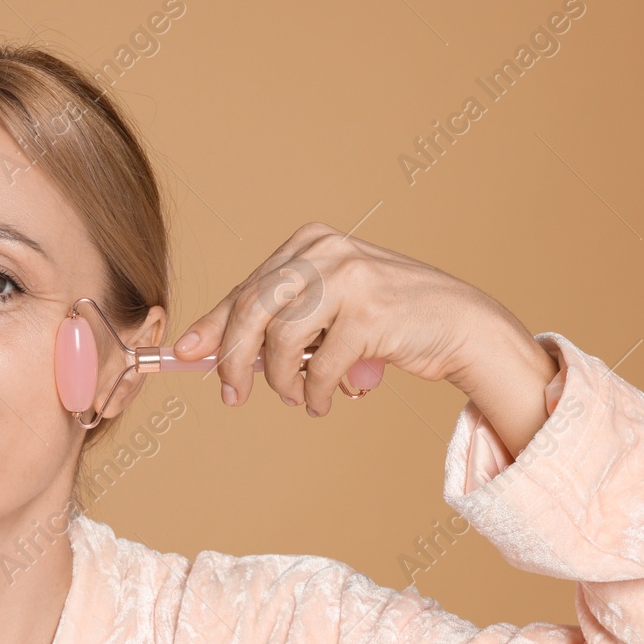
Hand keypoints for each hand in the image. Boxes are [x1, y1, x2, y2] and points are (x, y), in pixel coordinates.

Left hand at [175, 223, 557, 449]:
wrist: (459, 325)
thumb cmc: (386, 319)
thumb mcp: (328, 307)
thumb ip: (280, 320)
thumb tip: (211, 351)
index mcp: (308, 242)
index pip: (246, 288)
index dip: (212, 325)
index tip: (185, 353)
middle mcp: (324, 251)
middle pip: (252, 311)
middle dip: (233, 360)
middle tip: (232, 394)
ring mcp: (348, 277)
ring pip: (282, 342)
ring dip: (283, 382)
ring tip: (295, 398)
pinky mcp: (369, 312)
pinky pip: (320, 367)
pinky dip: (315, 393)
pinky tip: (324, 401)